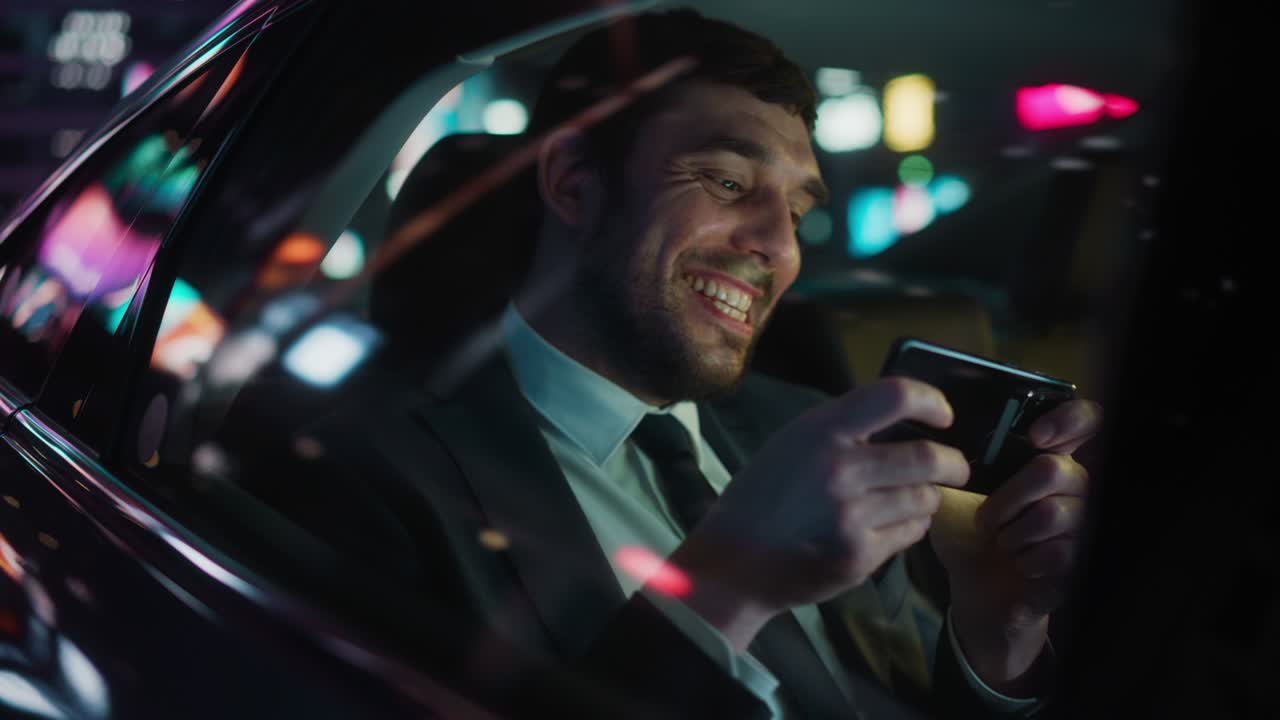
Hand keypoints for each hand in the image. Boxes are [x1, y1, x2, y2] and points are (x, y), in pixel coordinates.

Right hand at [668, 378, 969, 651]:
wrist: (733, 562)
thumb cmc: (763, 497)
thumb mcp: (793, 444)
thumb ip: (843, 431)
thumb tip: (905, 422)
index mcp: (821, 431)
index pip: (895, 396)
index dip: (932, 401)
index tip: (943, 415)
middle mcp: (840, 469)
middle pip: (929, 458)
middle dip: (954, 464)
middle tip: (957, 467)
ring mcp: (852, 515)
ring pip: (925, 498)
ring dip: (927, 497)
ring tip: (910, 499)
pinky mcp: (860, 555)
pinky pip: (911, 533)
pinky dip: (910, 526)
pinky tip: (889, 525)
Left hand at [929, 398, 1101, 691]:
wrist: (977, 591)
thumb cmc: (967, 535)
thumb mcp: (952, 496)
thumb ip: (954, 466)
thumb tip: (947, 447)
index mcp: (1049, 462)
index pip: (1087, 421)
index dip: (1070, 419)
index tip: (1035, 436)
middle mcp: (1078, 490)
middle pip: (1054, 470)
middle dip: (1008, 496)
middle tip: (987, 519)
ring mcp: (1086, 526)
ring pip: (1053, 514)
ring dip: (1012, 534)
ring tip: (1004, 545)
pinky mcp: (1084, 563)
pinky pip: (1058, 554)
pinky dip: (1026, 562)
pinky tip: (1021, 567)